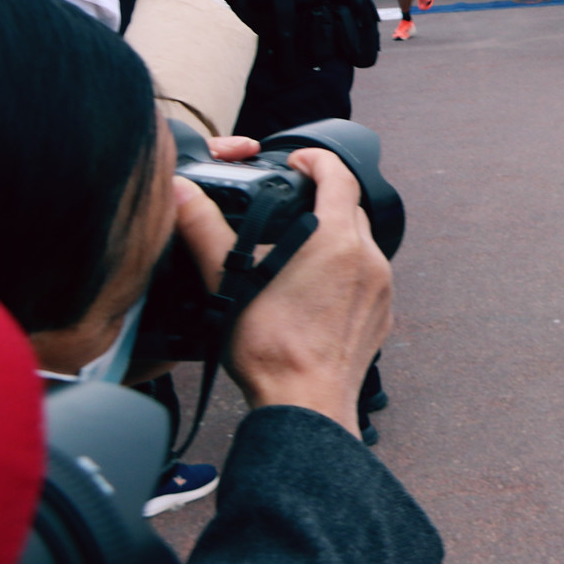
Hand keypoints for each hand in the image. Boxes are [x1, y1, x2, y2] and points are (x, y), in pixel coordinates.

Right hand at [175, 147, 392, 438]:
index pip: (339, 176)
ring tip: (300, 247)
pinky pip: (369, 277)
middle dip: (326, 197)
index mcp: (337, 240)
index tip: (299, 159)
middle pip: (352, 208)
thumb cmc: (271, 350)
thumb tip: (181, 194)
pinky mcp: (382, 313)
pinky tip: (317, 287)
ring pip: (362, 243)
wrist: (306, 404)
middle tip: (295, 201)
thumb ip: (205, 231)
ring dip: (336, 236)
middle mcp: (368, 258)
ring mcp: (381, 287)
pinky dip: (347, 270)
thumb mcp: (229, 282)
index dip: (318, 159)